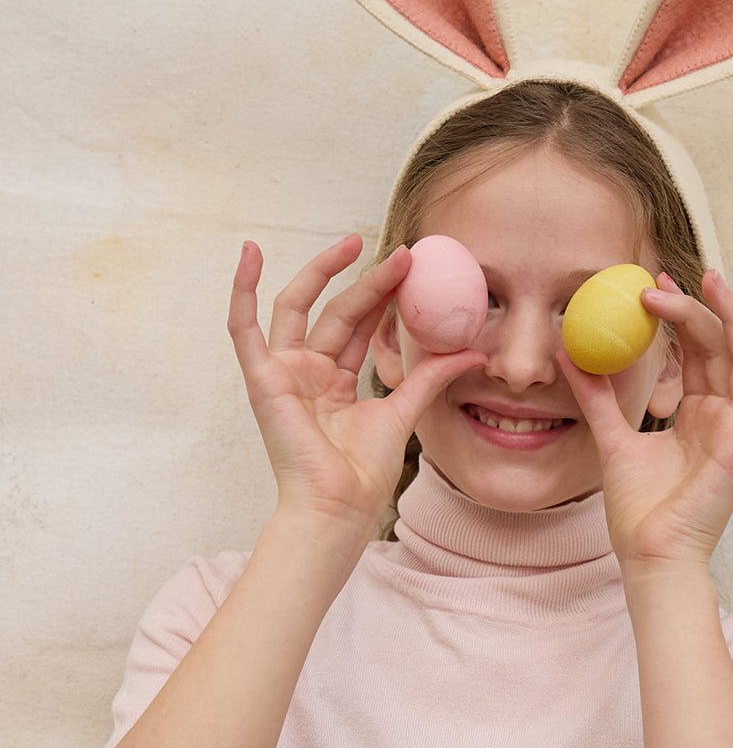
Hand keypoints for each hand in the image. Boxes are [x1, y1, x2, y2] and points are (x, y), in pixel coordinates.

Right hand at [227, 236, 485, 535]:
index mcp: (334, 380)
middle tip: (403, 254)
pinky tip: (249, 252)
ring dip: (324, 271)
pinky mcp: (262, 377)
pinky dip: (243, 289)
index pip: (360, 324)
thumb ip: (431, 377)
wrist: (339, 507)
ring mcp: (283, 371)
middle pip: (337, 310)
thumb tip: (474, 352)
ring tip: (355, 241)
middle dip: (369, 279)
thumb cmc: (363, 472)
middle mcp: (307, 370)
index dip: (384, 294)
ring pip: (300, 306)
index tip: (413, 267)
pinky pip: (243, 328)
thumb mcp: (403, 411)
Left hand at [559, 269, 732, 573]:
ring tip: (712, 282)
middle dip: (697, 306)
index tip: (650, 285)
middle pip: (719, 346)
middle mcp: (722, 415)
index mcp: (698, 412)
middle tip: (663, 276)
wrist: (648, 557)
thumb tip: (567, 354)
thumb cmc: (639, 508)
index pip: (696, 351)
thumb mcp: (612, 437)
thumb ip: (596, 396)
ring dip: (731, 320)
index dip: (678, 315)